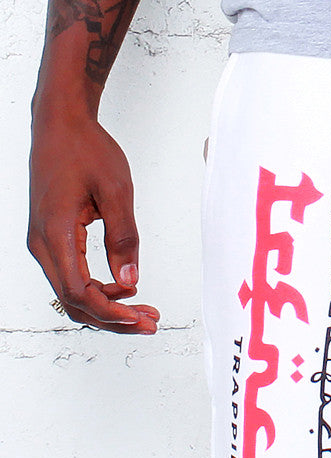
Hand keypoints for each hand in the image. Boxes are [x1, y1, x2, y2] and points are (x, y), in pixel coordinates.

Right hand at [28, 109, 158, 333]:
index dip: (111, 313)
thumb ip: (124, 239)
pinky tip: (125, 291)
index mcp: (54, 232)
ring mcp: (43, 241)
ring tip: (144, 311)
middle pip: (73, 301)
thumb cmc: (85, 149)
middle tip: (150, 322)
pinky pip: (72, 277)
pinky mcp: (51, 238)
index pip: (79, 292)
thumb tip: (130, 281)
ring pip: (72, 293)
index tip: (141, 319)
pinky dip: (98, 292)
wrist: (61, 123)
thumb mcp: (115, 192)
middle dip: (113, 318)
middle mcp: (42, 242)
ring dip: (107, 308)